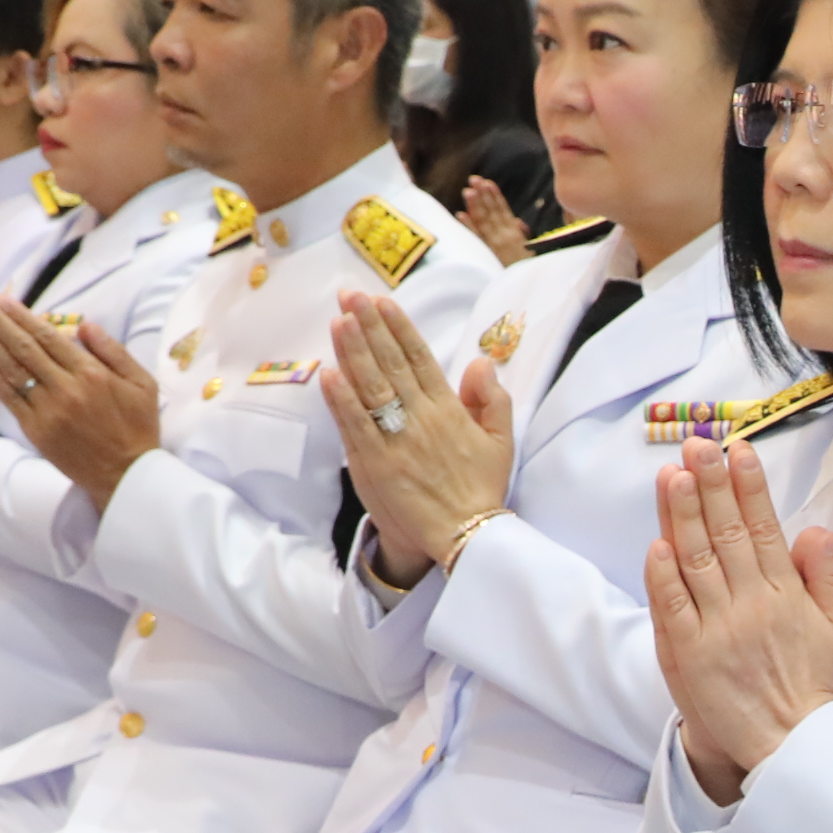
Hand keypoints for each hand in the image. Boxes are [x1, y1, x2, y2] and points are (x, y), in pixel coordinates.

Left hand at [0, 296, 164, 507]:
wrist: (127, 475)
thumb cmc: (138, 427)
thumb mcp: (142, 383)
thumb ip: (114, 351)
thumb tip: (85, 326)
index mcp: (92, 373)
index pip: (49, 336)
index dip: (22, 316)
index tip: (1, 300)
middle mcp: (67, 388)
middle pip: (24, 347)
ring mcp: (49, 409)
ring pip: (12, 369)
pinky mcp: (37, 430)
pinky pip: (9, 398)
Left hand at [321, 288, 513, 583]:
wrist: (465, 536)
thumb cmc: (481, 490)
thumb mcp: (501, 442)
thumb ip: (492, 399)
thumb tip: (481, 361)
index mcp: (450, 410)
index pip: (421, 358)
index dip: (399, 327)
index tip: (382, 301)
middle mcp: (422, 418)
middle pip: (392, 363)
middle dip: (370, 326)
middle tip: (350, 295)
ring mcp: (397, 440)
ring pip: (372, 386)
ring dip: (354, 351)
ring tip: (339, 319)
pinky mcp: (376, 464)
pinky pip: (356, 425)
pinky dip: (343, 399)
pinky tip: (331, 373)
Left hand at [458, 178, 531, 266]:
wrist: (532, 290)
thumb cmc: (529, 273)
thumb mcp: (529, 252)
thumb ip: (521, 235)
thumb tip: (518, 222)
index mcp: (515, 235)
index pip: (503, 210)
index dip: (495, 196)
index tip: (487, 182)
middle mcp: (505, 237)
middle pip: (492, 212)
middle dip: (483, 195)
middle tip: (474, 179)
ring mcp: (496, 246)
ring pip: (484, 221)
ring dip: (476, 205)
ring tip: (467, 190)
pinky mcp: (489, 257)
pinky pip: (478, 239)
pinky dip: (469, 227)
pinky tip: (460, 215)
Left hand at [641, 439, 832, 804]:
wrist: (792, 747)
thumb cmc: (813, 687)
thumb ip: (825, 576)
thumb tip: (816, 529)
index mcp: (787, 595)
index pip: (764, 528)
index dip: (749, 486)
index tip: (738, 449)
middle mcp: (752, 605)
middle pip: (727, 533)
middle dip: (711, 484)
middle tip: (698, 444)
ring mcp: (718, 629)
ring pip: (697, 560)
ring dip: (683, 515)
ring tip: (673, 474)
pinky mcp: (691, 655)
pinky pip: (673, 608)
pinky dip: (663, 576)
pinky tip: (657, 541)